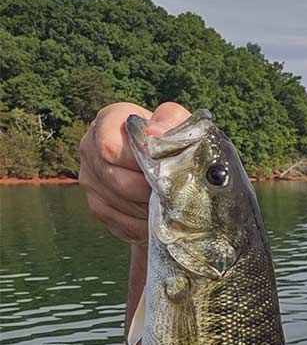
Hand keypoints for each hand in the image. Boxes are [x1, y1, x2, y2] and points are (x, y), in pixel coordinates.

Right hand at [79, 101, 190, 244]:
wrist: (165, 166)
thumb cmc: (172, 141)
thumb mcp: (177, 124)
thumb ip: (170, 120)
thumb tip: (155, 132)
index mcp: (107, 122)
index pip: (110, 148)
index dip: (140, 162)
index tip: (165, 168)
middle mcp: (90, 149)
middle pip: (118, 181)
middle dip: (152, 190)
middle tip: (176, 194)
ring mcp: (90, 180)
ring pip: (123, 204)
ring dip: (152, 209)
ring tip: (172, 204)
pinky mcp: (99, 208)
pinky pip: (124, 223)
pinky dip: (147, 224)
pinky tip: (161, 216)